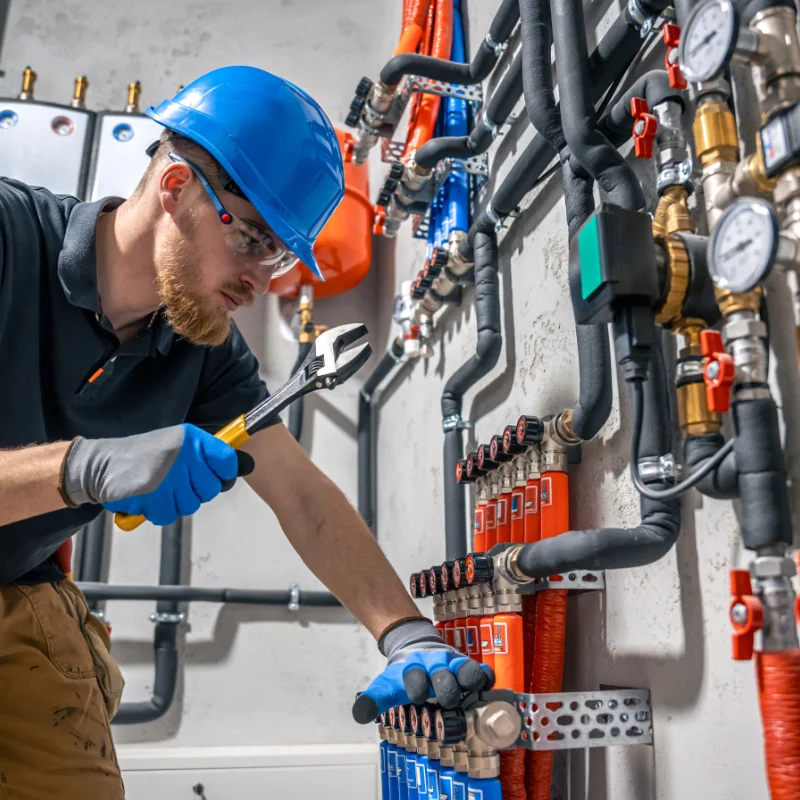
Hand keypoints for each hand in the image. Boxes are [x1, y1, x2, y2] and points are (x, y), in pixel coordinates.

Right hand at [61, 423, 254, 525]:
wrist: (100, 464)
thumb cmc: (143, 456)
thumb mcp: (176, 445)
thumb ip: (205, 456)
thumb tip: (243, 466)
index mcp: (192, 438)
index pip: (226, 460)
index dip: (224, 473)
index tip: (214, 475)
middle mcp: (184, 454)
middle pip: (211, 489)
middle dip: (195, 492)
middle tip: (175, 483)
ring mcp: (169, 475)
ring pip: (191, 504)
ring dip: (176, 502)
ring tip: (159, 488)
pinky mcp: (154, 495)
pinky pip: (170, 515)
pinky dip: (159, 511)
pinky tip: (149, 497)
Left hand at [352, 619, 493, 722]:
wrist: (416, 646)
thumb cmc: (403, 675)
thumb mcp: (386, 684)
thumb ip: (374, 698)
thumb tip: (359, 713)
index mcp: (413, 670)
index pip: (415, 677)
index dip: (416, 686)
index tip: (416, 695)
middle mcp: (435, 666)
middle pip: (444, 676)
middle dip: (445, 687)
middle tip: (446, 698)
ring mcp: (453, 666)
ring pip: (466, 670)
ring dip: (469, 679)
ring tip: (469, 689)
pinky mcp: (469, 668)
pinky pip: (483, 671)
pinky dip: (486, 677)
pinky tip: (485, 686)